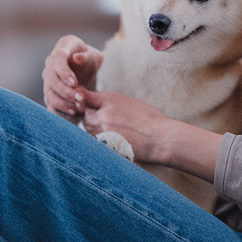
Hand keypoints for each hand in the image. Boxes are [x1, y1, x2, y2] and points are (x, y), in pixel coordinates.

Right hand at [42, 35, 103, 120]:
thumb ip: (86, 56)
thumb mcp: (91, 55)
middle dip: (66, 92)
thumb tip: (77, 58)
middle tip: (81, 99)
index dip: (63, 73)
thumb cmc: (89, 59)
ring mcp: (48, 82)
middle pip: (52, 81)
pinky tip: (74, 115)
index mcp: (59, 52)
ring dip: (64, 104)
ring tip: (79, 108)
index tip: (74, 83)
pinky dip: (62, 112)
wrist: (85, 69)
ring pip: (50, 95)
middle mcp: (49, 67)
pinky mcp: (50, 95)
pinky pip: (52, 105)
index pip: (57, 61)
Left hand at [84, 90, 221, 180]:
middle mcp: (103, 114)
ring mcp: (102, 131)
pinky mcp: (105, 145)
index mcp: (109, 100)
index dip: (82, 99)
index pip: (84, 96)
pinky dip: (98, 139)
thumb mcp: (129, 102)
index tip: (82, 101)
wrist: (160, 138)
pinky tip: (111, 138)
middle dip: (89, 115)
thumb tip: (93, 104)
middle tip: (102, 119)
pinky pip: (93, 140)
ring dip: (92, 127)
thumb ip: (109, 102)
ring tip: (111, 128)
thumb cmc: (149, 119)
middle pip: (84, 114)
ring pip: (87, 128)